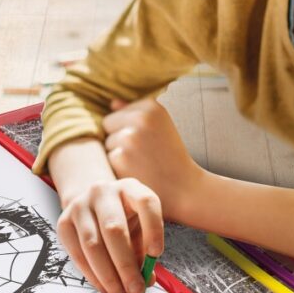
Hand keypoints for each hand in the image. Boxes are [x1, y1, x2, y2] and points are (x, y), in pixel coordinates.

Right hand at [56, 177, 163, 292]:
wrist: (89, 202)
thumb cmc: (123, 217)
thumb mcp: (139, 226)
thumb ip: (145, 251)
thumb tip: (147, 280)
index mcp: (130, 188)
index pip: (146, 202)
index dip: (153, 229)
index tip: (157, 255)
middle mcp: (103, 192)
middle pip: (114, 229)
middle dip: (126, 265)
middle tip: (136, 290)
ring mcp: (80, 206)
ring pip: (93, 245)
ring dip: (108, 277)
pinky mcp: (64, 222)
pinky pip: (78, 254)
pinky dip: (93, 277)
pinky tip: (106, 289)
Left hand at [102, 97, 202, 222]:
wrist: (185, 189)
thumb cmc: (172, 158)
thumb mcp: (162, 127)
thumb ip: (136, 112)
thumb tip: (112, 103)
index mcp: (151, 107)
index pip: (118, 113)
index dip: (130, 129)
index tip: (149, 141)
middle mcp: (140, 118)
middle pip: (109, 125)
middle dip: (120, 138)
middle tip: (143, 153)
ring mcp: (129, 137)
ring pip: (108, 143)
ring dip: (119, 154)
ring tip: (142, 163)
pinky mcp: (121, 158)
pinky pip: (108, 159)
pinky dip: (119, 168)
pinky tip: (138, 173)